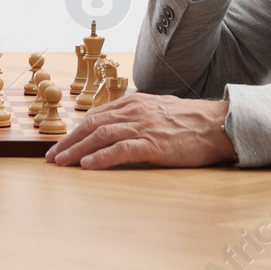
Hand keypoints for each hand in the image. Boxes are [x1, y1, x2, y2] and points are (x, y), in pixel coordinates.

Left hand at [45, 93, 235, 168]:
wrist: (218, 124)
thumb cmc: (190, 121)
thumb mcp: (158, 110)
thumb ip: (137, 115)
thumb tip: (118, 123)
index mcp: (133, 103)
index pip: (95, 116)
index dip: (75, 131)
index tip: (61, 144)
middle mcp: (134, 112)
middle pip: (92, 125)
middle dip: (69, 141)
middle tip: (52, 157)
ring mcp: (143, 127)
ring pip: (101, 135)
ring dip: (77, 149)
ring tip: (62, 162)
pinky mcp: (154, 144)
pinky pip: (121, 149)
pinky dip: (101, 157)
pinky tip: (88, 165)